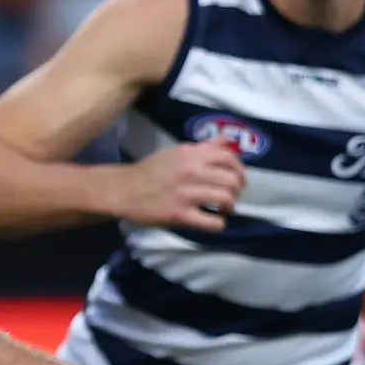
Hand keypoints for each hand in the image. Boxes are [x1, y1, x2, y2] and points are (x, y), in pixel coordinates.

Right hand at [111, 142, 245, 231]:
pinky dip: (218, 224)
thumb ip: (203, 147)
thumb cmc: (151, 170)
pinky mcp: (180, 214)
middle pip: (231, 180)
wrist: (124, 190)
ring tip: (225, 208)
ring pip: (225, 198)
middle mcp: (191, 171)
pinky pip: (211, 222)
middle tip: (232, 195)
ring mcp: (186, 194)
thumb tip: (226, 140)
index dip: (239, 169)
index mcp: (192, 154)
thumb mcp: (176, 152)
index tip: (238, 178)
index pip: (228, 158)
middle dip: (237, 189)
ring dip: (230, 205)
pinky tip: (214, 221)